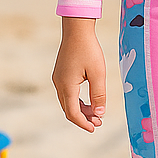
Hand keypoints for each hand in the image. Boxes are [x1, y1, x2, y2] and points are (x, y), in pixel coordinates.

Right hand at [52, 17, 106, 132]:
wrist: (77, 29)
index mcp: (67, 85)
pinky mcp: (61, 73)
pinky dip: (77, 101)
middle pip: (68, 109)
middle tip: (99, 122)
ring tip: (96, 113)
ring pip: (67, 102)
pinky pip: (67, 93)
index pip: (72, 113)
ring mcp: (58, 78)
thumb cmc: (88, 49)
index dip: (83, 123)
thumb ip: (99, 94)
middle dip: (83, 118)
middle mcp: (59, 84)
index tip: (95, 128)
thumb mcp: (98, 73)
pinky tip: (89, 102)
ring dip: (80, 110)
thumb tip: (99, 113)